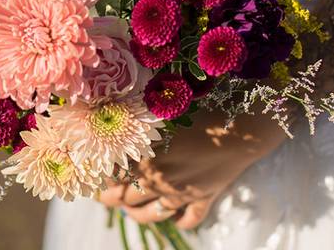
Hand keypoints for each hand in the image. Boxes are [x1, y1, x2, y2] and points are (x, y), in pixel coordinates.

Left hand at [98, 110, 286, 228]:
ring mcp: (180, 194)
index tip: (94, 173)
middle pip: (125, 199)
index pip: (111, 176)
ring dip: (138, 215)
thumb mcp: (160, 112)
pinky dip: (181, 222)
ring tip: (129, 211)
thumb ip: (136, 120)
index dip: (100, 176)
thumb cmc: (198, 111)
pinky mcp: (203, 199)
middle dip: (111, 198)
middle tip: (105, 196)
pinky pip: (189, 220)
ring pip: (151, 215)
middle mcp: (157, 181)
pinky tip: (176, 220)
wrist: (239, 129)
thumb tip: (111, 115)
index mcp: (142, 158)